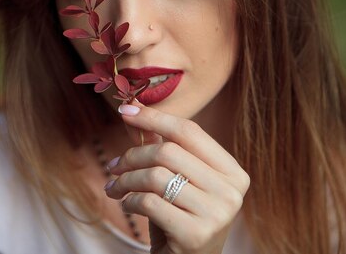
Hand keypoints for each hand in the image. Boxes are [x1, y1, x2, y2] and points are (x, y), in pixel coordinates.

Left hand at [104, 103, 249, 253]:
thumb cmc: (179, 217)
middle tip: (113, 166)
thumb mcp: (173, 180)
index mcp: (232, 172)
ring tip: (114, 187)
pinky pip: (150, 202)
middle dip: (132, 156)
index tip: (124, 110)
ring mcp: (218, 214)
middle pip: (168, 152)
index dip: (154, 117)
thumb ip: (158, 145)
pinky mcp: (197, 235)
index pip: (189, 131)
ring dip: (126, 179)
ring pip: (156, 176)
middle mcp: (232, 191)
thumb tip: (133, 110)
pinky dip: (130, 200)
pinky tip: (127, 204)